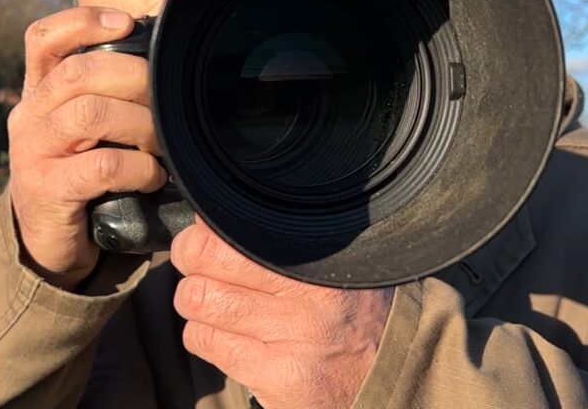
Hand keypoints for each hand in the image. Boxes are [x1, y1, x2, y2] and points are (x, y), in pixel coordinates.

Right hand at [8, 7, 166, 290]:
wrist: (47, 241)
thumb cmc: (81, 174)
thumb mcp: (84, 129)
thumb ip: (105, 96)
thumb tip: (167, 66)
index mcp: (37, 92)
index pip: (43, 39)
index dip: (83, 22)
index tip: (126, 22)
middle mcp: (28, 116)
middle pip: (76, 73)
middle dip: (132, 77)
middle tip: (165, 97)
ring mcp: (32, 153)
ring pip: (88, 115)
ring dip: (139, 123)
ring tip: (161, 141)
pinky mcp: (46, 190)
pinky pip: (100, 167)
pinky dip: (137, 167)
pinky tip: (152, 175)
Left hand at [171, 217, 392, 408]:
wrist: (395, 370)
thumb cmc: (355, 308)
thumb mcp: (332, 258)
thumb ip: (280, 236)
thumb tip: (217, 211)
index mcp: (314, 255)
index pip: (229, 225)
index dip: (206, 231)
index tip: (209, 237)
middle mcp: (305, 292)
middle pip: (202, 257)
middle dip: (192, 262)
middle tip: (204, 269)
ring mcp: (289, 336)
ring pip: (195, 300)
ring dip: (198, 303)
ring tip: (221, 306)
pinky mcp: (275, 376)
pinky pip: (204, 341)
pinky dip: (206, 336)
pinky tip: (233, 337)